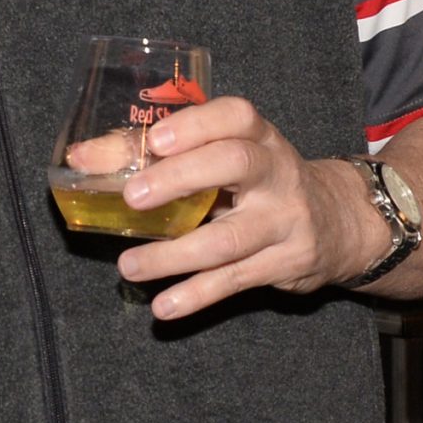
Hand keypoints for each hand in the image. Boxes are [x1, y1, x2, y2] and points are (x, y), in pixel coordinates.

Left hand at [98, 97, 379, 319]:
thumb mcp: (230, 157)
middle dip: (179, 179)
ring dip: (173, 255)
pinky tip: (164, 306)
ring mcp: (285, 220)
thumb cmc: (260, 182)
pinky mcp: (285, 264)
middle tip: (131, 197)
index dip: (196, 125)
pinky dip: (197, 295)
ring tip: (129, 266)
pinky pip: (235, 281)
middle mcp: (277, 173)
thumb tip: (83, 159)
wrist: (339, 223)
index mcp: (260, 138)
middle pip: (234, 165)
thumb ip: (165, 156)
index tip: (157, 139)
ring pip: (228, 238)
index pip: (235, 117)